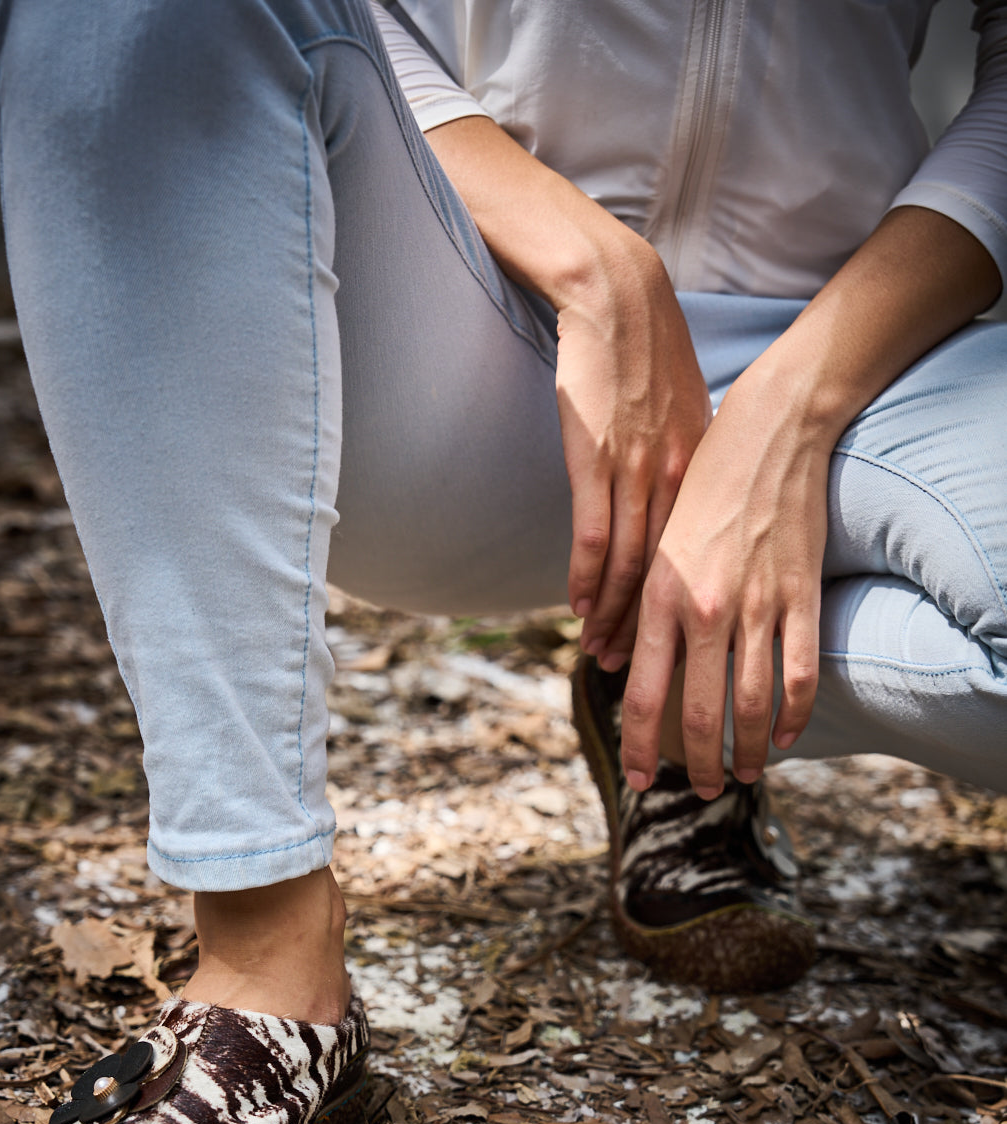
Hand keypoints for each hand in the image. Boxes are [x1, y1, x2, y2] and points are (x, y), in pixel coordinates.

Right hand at [557, 236, 710, 664]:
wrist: (618, 296)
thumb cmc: (646, 350)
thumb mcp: (684, 409)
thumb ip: (685, 459)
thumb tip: (680, 500)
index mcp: (700, 468)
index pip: (692, 557)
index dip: (679, 607)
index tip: (670, 642)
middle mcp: (674, 477)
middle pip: (664, 573)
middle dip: (648, 631)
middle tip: (633, 672)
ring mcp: (634, 469)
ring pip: (630, 563)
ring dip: (614, 615)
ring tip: (602, 653)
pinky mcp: (594, 458)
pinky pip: (594, 533)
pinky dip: (587, 577)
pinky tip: (580, 607)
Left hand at [620, 372, 829, 797]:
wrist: (769, 432)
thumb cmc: (705, 489)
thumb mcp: (660, 547)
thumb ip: (647, 610)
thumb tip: (629, 667)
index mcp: (661, 597)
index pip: (644, 695)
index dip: (641, 746)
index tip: (640, 780)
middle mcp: (706, 609)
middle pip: (698, 713)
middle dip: (697, 764)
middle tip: (700, 792)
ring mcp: (758, 605)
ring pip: (751, 704)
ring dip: (747, 751)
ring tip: (745, 775)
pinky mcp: (802, 596)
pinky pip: (799, 674)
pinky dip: (793, 716)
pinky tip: (786, 736)